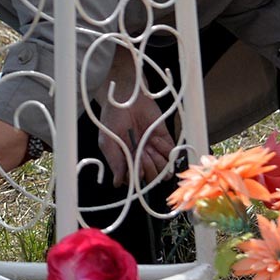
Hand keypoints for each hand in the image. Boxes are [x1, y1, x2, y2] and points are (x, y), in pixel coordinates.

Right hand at [98, 46, 174, 185]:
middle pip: (152, 177)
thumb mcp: (107, 141)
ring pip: (164, 170)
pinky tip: (155, 138)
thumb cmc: (112, 117)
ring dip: (157, 160)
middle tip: (141, 154)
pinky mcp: (165, 139)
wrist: (126, 96)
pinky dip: (165, 148)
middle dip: (148, 169)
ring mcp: (153, 149)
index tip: (134, 166)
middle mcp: (141, 158)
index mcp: (126, 161)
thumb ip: (114, 162)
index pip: (135, 180)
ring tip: (148, 146)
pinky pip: (171, 153)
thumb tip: (118, 183)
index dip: (137, 177)